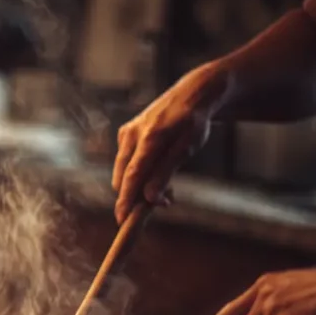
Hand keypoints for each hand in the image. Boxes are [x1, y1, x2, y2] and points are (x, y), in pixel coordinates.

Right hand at [113, 63, 229, 223]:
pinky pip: (127, 162)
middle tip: (166, 201)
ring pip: (124, 172)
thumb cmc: (193, 122)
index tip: (122, 220)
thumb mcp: (187, 148)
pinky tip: (158, 172)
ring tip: (167, 187)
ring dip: (140, 185)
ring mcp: (126, 133)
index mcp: (149, 138)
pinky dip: (138, 173)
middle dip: (138, 196)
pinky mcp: (125, 134)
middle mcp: (132, 135)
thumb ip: (166, 173)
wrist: (191, 94)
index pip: (132, 176)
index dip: (126, 200)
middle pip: (123, 177)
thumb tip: (149, 198)